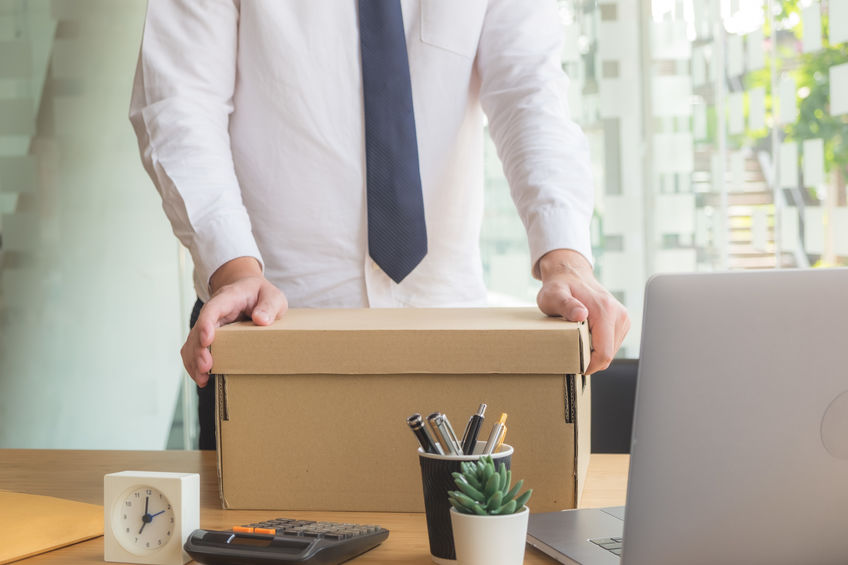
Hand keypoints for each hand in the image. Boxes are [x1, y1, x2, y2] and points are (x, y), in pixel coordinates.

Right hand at [181, 257, 287, 386]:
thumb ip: (269, 306)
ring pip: (193, 342)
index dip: (206, 324)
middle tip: (206, 367)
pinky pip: (195, 349)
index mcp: (228, 298)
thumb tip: (261, 320)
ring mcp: (208, 324)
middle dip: (199, 350)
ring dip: (194, 361)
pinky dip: (194, 363)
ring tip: (202, 379)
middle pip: (198, 329)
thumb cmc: (260, 294)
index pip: (212, 309)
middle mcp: (213, 311)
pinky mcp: (208, 336)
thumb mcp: (272, 296)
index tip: (207, 340)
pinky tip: (201, 378)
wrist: (247, 289)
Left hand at [536, 249, 629, 373]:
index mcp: (605, 311)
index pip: (604, 353)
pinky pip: (612, 343)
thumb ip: (566, 305)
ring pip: (611, 350)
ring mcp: (622, 317)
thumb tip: (581, 314)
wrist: (570, 273)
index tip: (575, 367)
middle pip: (609, 354)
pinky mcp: (622, 320)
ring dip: (595, 352)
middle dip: (591, 359)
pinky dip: (599, 345)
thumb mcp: (554, 295)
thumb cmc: (559, 286)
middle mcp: (618, 314)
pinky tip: (586, 335)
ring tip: (578, 339)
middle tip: (571, 351)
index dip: (590, 366)